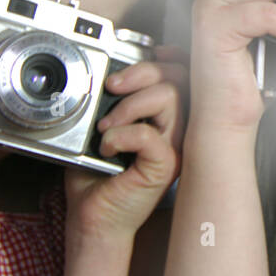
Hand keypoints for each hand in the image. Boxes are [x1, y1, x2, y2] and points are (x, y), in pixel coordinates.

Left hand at [63, 45, 188, 241]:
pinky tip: (109, 146)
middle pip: (179, 80)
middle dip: (143, 72)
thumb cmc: (97, 178)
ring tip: (108, 124)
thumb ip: (115, 100)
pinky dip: (122, 134)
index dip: (167, 59)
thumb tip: (110, 71)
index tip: (145, 56)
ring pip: (170, 99)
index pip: (183, 77)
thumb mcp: (104, 127)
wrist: (93, 219)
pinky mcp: (163, 167)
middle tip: (113, 86)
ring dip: (130, 104)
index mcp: (166, 120)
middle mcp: (175, 132)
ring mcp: (173, 149)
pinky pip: (150, 135)